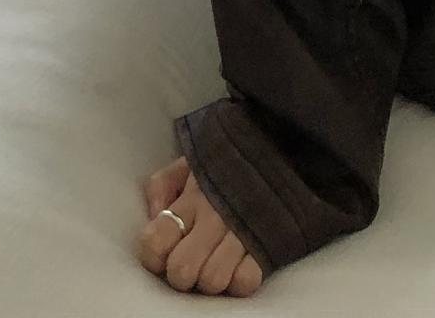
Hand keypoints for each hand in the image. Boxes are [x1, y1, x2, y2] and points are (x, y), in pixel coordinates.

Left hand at [137, 157, 264, 296]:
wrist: (281, 152)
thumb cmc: (227, 163)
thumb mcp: (188, 163)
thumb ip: (161, 186)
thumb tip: (153, 218)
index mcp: (191, 197)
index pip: (155, 241)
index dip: (153, 256)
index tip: (162, 253)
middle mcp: (214, 217)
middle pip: (182, 270)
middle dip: (180, 275)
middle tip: (189, 264)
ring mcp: (243, 233)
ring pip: (213, 281)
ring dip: (210, 280)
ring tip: (214, 265)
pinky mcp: (268, 245)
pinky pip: (246, 281)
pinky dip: (239, 281)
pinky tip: (237, 267)